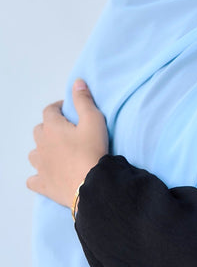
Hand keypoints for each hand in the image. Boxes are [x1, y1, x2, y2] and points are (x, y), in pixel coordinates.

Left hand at [27, 79, 108, 208]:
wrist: (90, 184)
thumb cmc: (92, 150)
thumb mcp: (93, 120)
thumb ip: (84, 100)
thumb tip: (77, 82)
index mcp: (52, 128)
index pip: (49, 111)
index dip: (58, 107)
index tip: (67, 109)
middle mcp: (42, 145)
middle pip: (39, 130)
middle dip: (49, 127)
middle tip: (65, 129)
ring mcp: (40, 166)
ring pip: (34, 153)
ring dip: (43, 149)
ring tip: (56, 150)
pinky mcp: (43, 184)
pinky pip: (33, 179)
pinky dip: (38, 175)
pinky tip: (46, 174)